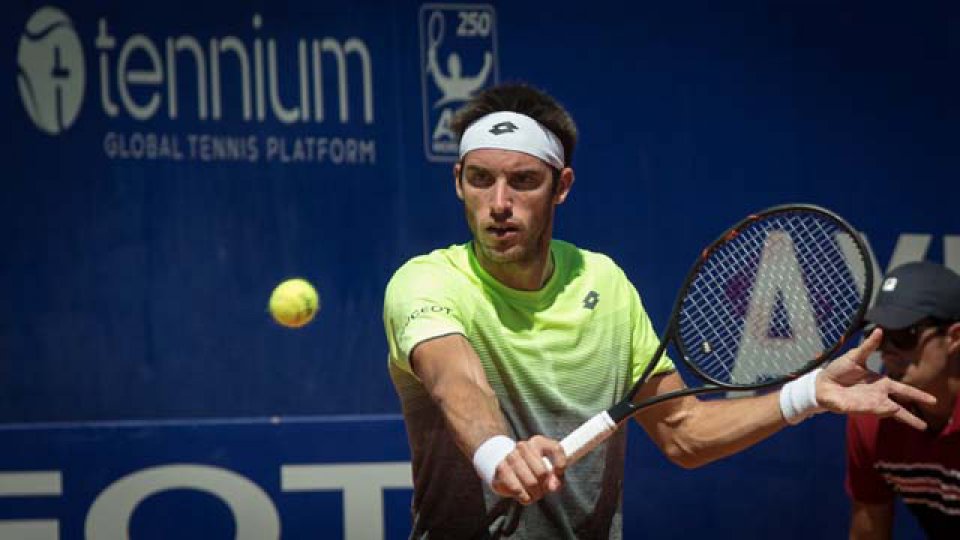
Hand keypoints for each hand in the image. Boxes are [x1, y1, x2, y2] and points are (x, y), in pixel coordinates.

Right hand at [491, 435, 566, 504]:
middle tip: (542, 490)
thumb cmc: (531, 471)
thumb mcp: (548, 472)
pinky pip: (517, 489)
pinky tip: (523, 495)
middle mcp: (523, 446)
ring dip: (534, 493)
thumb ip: (556, 479)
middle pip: (542, 472)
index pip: (556, 449)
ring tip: (533, 493)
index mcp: (538, 442)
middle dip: (544, 486)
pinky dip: (523, 496)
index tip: (559, 473)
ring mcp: (511, 456)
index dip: (561, 464)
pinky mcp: (501, 469)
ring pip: (531, 482)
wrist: (506, 470)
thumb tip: (553, 486)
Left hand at [816, 328, 936, 429]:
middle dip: (911, 418)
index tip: (933, 401)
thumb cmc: (839, 369)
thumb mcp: (855, 356)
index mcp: (881, 383)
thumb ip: (868, 346)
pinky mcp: (857, 409)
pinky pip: (868, 410)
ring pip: (885, 412)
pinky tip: (880, 409)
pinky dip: (874, 410)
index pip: (904, 390)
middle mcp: (878, 396)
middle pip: (899, 409)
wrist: (821, 382)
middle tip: (925, 426)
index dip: (918, 395)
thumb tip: (879, 331)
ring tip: (895, 410)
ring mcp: (868, 404)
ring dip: (890, 411)